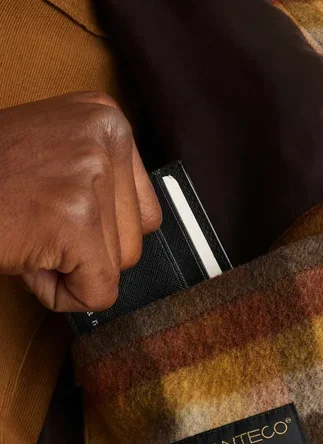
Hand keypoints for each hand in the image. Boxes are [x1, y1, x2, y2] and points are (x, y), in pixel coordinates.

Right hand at [0, 91, 160, 311]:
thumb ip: (103, 186)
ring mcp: (92, 176)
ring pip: (118, 267)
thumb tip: (139, 235)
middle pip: (135, 241)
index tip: (56, 212)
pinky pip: (98, 291)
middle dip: (85, 252)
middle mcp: (106, 137)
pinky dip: (63, 295)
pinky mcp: (76, 220)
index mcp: (106, 119)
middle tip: (33, 224)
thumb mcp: (59, 159)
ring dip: (70, 269)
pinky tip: (29, 261)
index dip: (99, 232)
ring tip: (28, 235)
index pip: (145, 212)